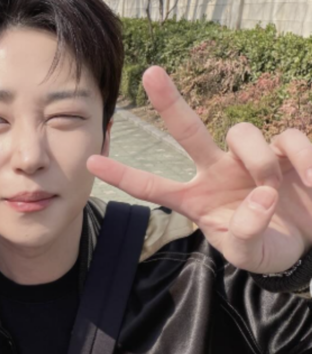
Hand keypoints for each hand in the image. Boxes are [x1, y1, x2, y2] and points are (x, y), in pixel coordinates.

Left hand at [87, 66, 311, 273]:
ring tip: (274, 191)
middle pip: (188, 130)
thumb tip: (260, 196)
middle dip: (169, 102)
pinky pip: (288, 139)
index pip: (152, 187)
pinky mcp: (284, 150)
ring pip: (242, 133)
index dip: (123, 175)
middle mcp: (216, 171)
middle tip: (149, 73)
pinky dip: (302, 159)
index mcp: (196, 199)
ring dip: (259, 162)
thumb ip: (247, 233)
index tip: (89, 162)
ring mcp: (249, 158)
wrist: (305, 245)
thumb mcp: (249, 254)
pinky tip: (310, 181)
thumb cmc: (266, 246)